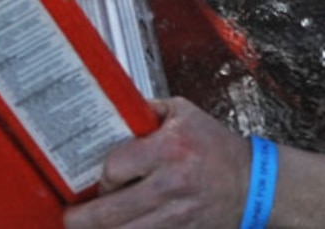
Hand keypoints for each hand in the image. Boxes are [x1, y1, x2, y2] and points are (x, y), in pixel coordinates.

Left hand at [65, 98, 251, 228]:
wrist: (253, 182)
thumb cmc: (216, 146)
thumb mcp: (184, 113)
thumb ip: (147, 110)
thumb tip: (111, 107)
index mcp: (170, 148)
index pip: (115, 168)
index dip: (102, 176)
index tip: (100, 179)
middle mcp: (172, 184)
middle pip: (110, 212)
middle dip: (82, 218)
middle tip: (71, 217)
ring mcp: (177, 215)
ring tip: (88, 227)